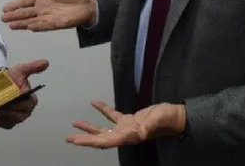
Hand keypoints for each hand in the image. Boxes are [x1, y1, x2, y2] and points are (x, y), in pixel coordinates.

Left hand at [0, 59, 48, 128]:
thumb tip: (46, 62)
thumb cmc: (10, 79)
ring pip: (13, 120)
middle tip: (2, 106)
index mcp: (31, 99)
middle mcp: (26, 110)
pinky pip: (5, 124)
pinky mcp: (8, 123)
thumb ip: (32, 68)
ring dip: (5, 116)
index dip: (21, 103)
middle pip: (21, 115)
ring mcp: (17, 118)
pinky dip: (0, 120)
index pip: (29, 104)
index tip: (12, 100)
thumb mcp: (20, 71)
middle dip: (12, 110)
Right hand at [1, 0, 95, 31]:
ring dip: (21, 23)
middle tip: (3, 18)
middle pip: (25, 12)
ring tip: (10, 25)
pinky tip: (28, 27)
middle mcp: (42, 8)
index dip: (15, 4)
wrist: (88, 2)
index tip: (5, 8)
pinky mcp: (55, 23)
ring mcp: (47, 17)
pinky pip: (43, 25)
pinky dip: (36, 26)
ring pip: (31, 20)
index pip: (25, 1)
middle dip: (14, 15)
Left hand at [66, 101, 185, 148]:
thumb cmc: (166, 119)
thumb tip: (142, 132)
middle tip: (69, 138)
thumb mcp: (157, 121)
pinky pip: (112, 116)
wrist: (174, 117)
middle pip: (100, 138)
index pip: (104, 141)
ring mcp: (126, 128)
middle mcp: (124, 135)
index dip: (89, 142)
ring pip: (103, 129)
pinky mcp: (129, 120)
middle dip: (84, 138)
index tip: (76, 141)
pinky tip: (94, 103)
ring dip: (89, 127)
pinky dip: (103, 110)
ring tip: (75, 124)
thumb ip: (149, 126)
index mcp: (128, 136)